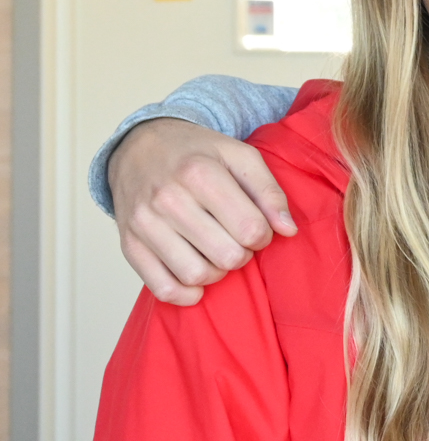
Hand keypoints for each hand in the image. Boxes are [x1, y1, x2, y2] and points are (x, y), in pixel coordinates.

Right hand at [109, 118, 295, 304]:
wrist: (139, 147)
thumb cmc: (197, 153)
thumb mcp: (239, 155)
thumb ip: (269, 192)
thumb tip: (288, 230)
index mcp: (199, 173)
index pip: (250, 230)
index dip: (263, 236)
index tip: (256, 227)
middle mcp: (167, 200)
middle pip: (226, 256)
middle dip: (242, 253)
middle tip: (236, 240)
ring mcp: (144, 224)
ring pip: (196, 275)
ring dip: (217, 272)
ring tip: (217, 252)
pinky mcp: (128, 245)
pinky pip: (161, 288)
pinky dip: (185, 293)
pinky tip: (197, 277)